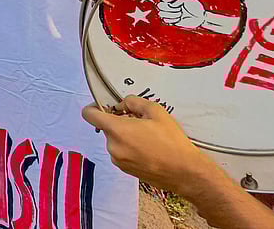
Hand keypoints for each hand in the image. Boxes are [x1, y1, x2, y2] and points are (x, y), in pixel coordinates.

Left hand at [81, 96, 215, 196]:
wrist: (184, 172)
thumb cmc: (171, 142)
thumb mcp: (156, 111)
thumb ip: (133, 102)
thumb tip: (122, 104)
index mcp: (117, 130)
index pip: (89, 115)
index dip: (94, 107)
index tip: (106, 106)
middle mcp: (112, 146)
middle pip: (106, 127)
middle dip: (119, 122)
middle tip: (140, 122)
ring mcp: (117, 160)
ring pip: (115, 140)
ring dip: (125, 135)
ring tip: (148, 137)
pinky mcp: (124, 169)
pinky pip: (121, 152)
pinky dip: (129, 147)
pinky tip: (148, 148)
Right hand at [157, 0, 206, 28]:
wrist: (201, 17)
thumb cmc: (196, 7)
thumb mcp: (190, 0)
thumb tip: (170, 4)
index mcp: (174, 0)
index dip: (165, 0)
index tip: (174, 2)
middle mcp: (170, 7)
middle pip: (159, 5)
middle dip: (167, 8)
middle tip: (178, 9)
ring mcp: (171, 14)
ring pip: (161, 14)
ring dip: (171, 14)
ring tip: (180, 14)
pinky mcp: (173, 21)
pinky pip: (165, 21)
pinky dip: (172, 20)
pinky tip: (179, 19)